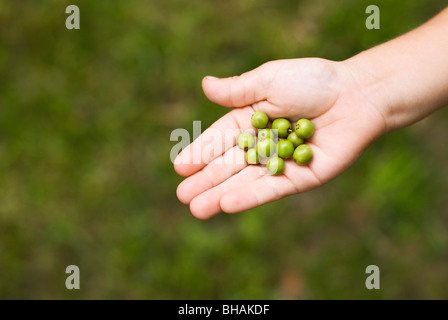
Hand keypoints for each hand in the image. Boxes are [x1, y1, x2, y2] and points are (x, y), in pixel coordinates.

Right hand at [174, 58, 385, 218]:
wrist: (357, 95)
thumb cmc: (313, 81)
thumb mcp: (269, 80)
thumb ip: (238, 90)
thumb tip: (204, 84)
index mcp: (251, 120)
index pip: (219, 140)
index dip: (200, 153)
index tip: (180, 167)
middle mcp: (262, 145)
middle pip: (229, 166)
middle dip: (206, 181)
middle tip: (183, 196)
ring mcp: (280, 164)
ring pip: (245, 182)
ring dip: (221, 195)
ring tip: (197, 209)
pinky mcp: (300, 178)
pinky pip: (271, 189)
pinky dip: (250, 197)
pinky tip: (228, 204)